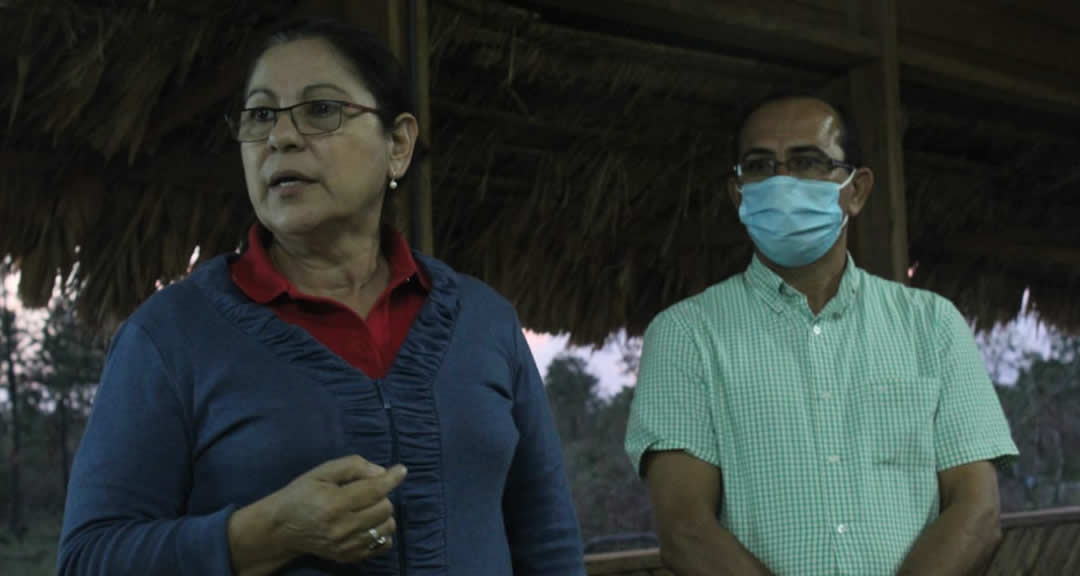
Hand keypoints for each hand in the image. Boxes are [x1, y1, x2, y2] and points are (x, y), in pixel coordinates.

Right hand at [268, 455, 406, 563]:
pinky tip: (369, 524)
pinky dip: (381, 532)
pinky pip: (382, 545)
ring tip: (368, 508)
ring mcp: (347, 546)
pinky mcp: (349, 557)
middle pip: (385, 508)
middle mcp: (342, 527)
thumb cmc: (302, 495)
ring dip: (383, 514)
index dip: (392, 478)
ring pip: (387, 527)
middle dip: (382, 495)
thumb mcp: (322, 472)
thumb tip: (382, 473)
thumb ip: (353, 466)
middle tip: (368, 492)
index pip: (374, 490)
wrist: (282, 529)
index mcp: (334, 503)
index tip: (401, 470)